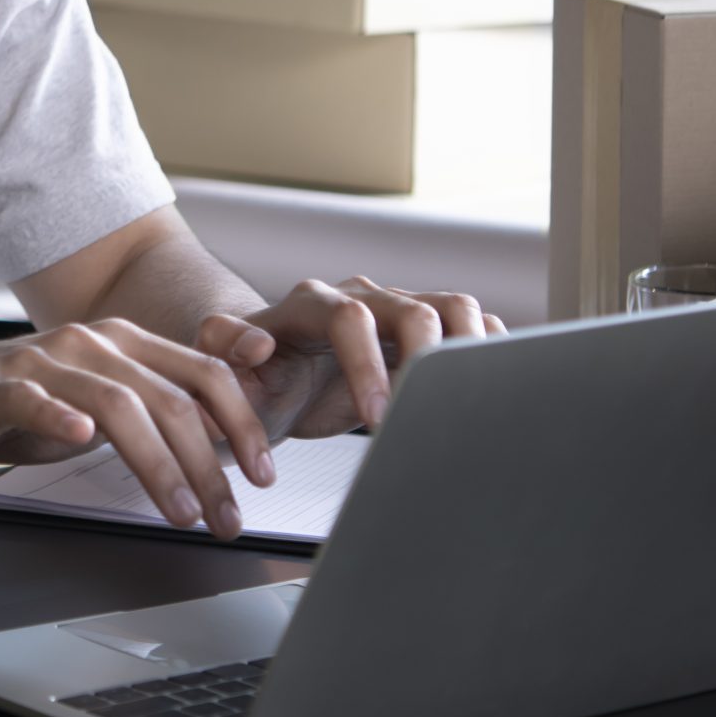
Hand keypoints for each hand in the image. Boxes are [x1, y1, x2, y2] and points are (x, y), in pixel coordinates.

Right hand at [0, 318, 278, 538]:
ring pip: (118, 404)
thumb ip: (147, 412)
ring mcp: (40, 361)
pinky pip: (33, 398)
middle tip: (230, 515)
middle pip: (170, 396)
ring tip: (183, 511)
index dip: (241, 422)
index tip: (264, 473)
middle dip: (211, 462)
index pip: (202, 374)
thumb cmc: (6, 410)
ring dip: (159, 462)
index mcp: (120, 343)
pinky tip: (81, 439)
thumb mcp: (91, 406)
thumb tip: (213, 447)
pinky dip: (60, 417)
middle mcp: (88, 343)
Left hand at [196, 278, 503, 440]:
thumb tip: (254, 344)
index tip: (375, 418)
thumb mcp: (223, 372)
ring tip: (466, 396)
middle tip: (426, 414)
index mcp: (310, 304)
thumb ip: (223, 350)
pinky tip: (492, 381)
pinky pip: (469, 325)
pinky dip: (489, 348)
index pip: (349, 318)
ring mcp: (396, 309)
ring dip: (467, 348)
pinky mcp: (423, 330)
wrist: (276, 383)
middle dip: (426, 362)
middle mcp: (360, 298)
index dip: (367, 365)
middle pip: (413, 308)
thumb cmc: (254, 380)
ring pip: (452, 306)